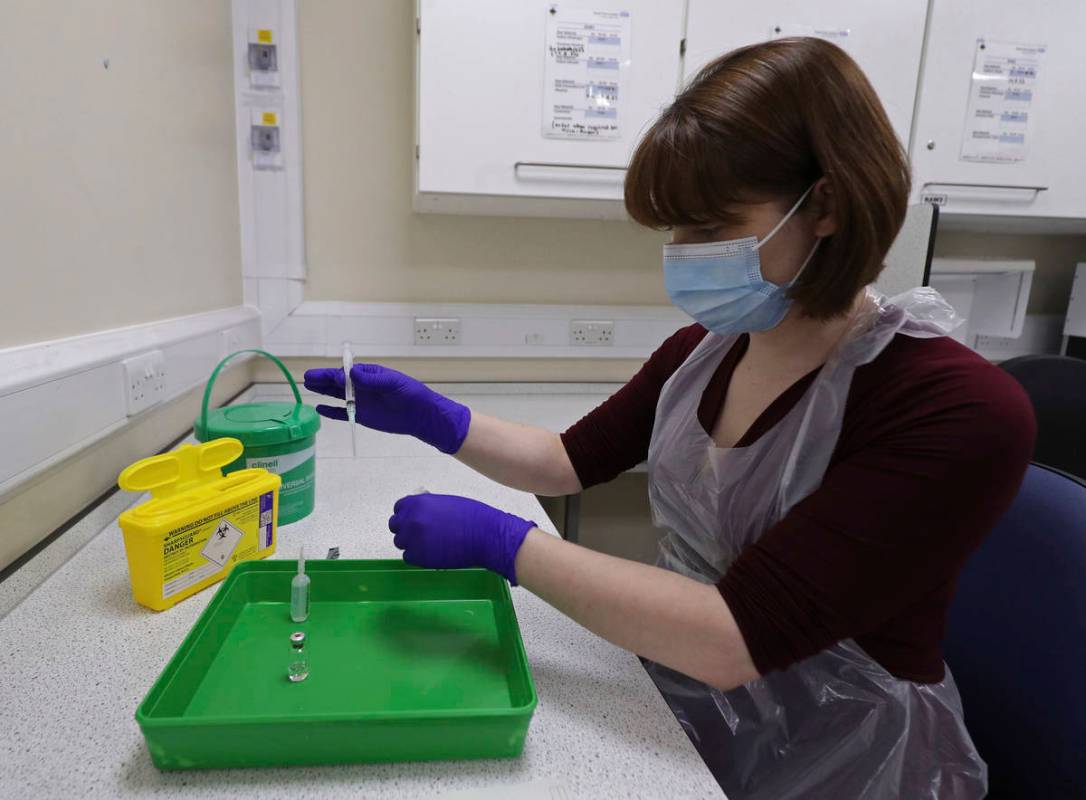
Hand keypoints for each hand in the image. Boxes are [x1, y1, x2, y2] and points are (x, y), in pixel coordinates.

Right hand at [303, 363, 470, 453]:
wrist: (421, 415)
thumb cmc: (411, 394)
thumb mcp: (393, 384)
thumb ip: (373, 380)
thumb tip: (353, 373)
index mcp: (370, 374)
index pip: (348, 372)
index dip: (335, 373)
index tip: (325, 376)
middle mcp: (362, 387)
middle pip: (338, 382)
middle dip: (323, 379)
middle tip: (307, 377)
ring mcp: (361, 401)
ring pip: (337, 395)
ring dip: (323, 392)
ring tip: (307, 386)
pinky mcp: (362, 415)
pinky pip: (343, 413)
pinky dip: (331, 412)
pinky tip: (319, 408)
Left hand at [388, 493, 535, 584]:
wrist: (486, 535)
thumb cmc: (473, 516)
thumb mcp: (446, 503)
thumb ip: (428, 507)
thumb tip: (421, 513)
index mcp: (418, 503)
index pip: (399, 508)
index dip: (406, 514)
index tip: (413, 519)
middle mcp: (411, 520)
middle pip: (395, 526)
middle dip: (405, 529)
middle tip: (419, 534)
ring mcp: (414, 539)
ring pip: (401, 543)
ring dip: (411, 543)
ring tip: (429, 544)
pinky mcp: (420, 557)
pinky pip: (409, 557)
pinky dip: (418, 556)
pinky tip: (432, 553)